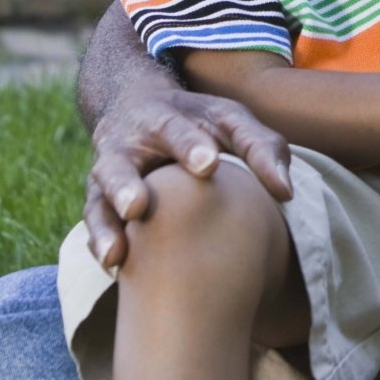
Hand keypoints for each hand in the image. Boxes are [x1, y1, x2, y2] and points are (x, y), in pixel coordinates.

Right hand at [83, 86, 293, 269]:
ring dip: (104, 227)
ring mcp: (107, 179)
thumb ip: (260, 146)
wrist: (138, 111)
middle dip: (126, 186)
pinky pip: (94, 227)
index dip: (189, 146)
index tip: (208, 164)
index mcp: (161, 119)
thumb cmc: (197, 123)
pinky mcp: (100, 206)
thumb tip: (286, 192)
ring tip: (115, 254)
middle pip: (118, 166)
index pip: (174, 129)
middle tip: (138, 206)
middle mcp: (125, 148)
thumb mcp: (229, 120)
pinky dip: (99, 246)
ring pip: (97, 202)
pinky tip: (113, 269)